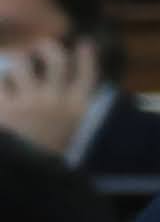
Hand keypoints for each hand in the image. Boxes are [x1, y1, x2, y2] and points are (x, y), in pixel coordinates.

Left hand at [0, 32, 94, 158]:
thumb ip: (74, 113)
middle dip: (48, 48)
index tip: (84, 43)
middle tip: (41, 46)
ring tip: (15, 71)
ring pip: (22, 65)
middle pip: (56, 61)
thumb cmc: (52, 157)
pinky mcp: (5, 108)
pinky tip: (2, 88)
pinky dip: (0, 83)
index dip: (87, 57)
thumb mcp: (74, 136)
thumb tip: (70, 90)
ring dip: (17, 64)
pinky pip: (0, 83)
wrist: (28, 178)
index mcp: (79, 109)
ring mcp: (30, 102)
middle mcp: (57, 101)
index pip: (88, 75)